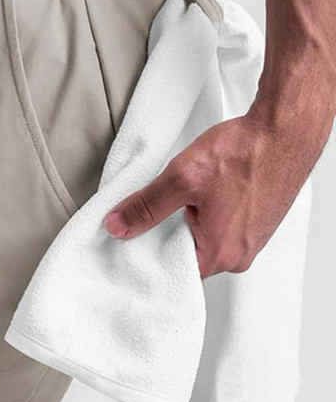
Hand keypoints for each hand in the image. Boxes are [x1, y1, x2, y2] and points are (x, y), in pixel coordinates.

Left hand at [102, 110, 323, 277]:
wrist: (285, 129)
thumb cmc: (246, 153)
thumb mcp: (182, 179)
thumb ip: (146, 205)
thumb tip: (117, 225)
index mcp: (221, 254)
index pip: (170, 271)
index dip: (146, 253)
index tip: (129, 239)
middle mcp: (239, 254)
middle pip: (186, 256)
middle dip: (164, 236)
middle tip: (148, 212)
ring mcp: (251, 239)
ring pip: (202, 239)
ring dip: (185, 221)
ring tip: (177, 198)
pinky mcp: (255, 222)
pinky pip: (220, 228)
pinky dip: (203, 214)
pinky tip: (197, 195)